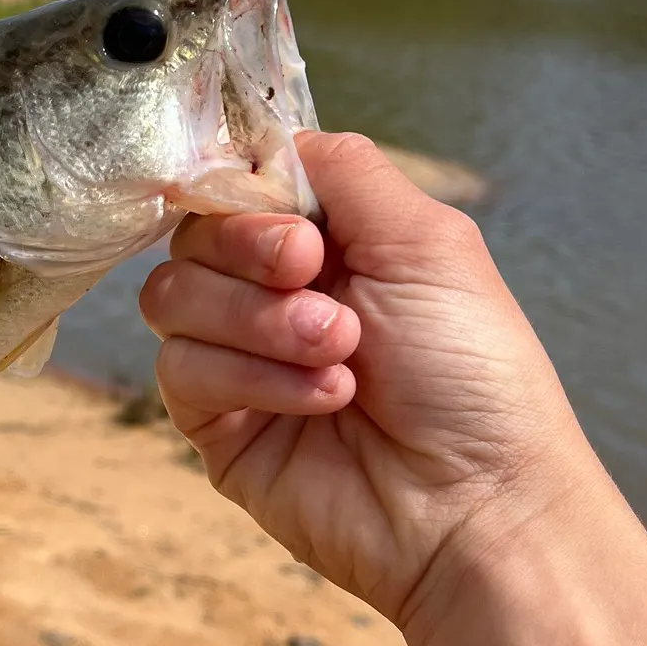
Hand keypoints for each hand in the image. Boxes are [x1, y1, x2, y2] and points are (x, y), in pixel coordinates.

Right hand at [140, 131, 602, 629]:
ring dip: (257, 323)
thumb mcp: (427, 241)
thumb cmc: (474, 373)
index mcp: (328, 241)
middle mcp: (274, 293)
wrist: (475, 504)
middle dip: (254, 260)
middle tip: (331, 301)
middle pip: (193, 234)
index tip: (303, 236)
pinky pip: (181, 371)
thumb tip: (268, 142)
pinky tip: (321, 402)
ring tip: (339, 356)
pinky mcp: (217, 427)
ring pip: (171, 298)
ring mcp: (240, 360)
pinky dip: (251, 378)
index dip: (248, 198)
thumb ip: (343, 173)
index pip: (237, 184)